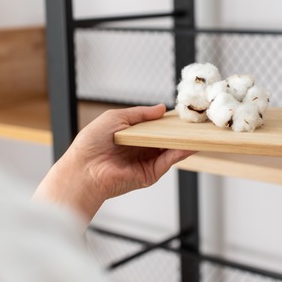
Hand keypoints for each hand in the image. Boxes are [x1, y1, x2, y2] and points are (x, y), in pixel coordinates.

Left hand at [35, 105, 194, 221]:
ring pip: (171, 149)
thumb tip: (161, 108)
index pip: (155, 126)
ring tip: (198, 129)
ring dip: (184, 139)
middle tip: (195, 119)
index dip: (167, 120)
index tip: (181, 112)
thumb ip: (140, 113)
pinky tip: (189, 143)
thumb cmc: (91, 144)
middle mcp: (141, 149)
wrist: (83, 169)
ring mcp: (147, 161)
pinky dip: (180, 152)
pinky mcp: (150, 174)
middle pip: (166, 138)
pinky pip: (169, 160)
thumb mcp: (115, 118)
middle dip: (179, 129)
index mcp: (132, 135)